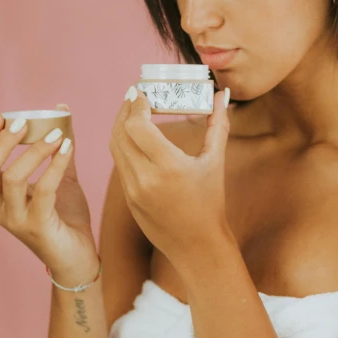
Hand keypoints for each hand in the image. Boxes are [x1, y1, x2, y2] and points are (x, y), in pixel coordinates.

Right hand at [0, 104, 98, 283]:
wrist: (78, 259)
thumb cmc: (65, 219)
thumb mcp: (60, 179)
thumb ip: (57, 149)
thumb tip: (61, 112)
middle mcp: (0, 209)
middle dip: (0, 142)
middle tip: (22, 121)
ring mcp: (17, 220)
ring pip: (12, 179)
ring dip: (33, 151)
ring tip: (56, 134)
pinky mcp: (38, 227)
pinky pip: (43, 191)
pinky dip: (54, 166)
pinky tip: (68, 148)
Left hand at [109, 86, 231, 266]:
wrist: (198, 246)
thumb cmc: (211, 204)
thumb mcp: (215, 163)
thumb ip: (218, 125)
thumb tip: (223, 95)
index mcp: (168, 167)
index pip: (137, 125)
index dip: (136, 105)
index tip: (142, 91)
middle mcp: (145, 178)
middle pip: (120, 132)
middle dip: (125, 110)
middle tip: (135, 95)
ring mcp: (133, 190)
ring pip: (114, 148)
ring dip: (120, 126)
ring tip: (133, 112)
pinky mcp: (128, 199)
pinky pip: (119, 164)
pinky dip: (123, 145)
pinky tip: (135, 137)